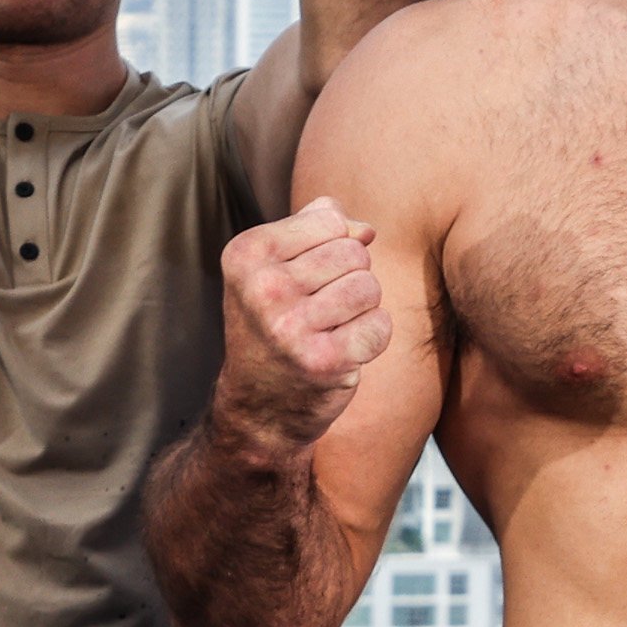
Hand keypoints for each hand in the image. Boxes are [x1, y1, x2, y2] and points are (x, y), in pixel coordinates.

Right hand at [208, 198, 390, 459]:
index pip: (330, 219)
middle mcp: (263, 287)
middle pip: (354, 253)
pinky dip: (371, 338)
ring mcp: (290, 326)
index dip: (332, 246)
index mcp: (246, 254)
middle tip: (320, 309)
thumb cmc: (273, 325)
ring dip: (361, 308)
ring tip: (330, 329)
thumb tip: (365, 228)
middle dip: (349, 277)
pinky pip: (380, 325)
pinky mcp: (322, 360)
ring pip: (369, 287)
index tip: (304, 278)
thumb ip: (315, 230)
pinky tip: (344, 351)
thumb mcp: (274, 267)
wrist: (258, 407)